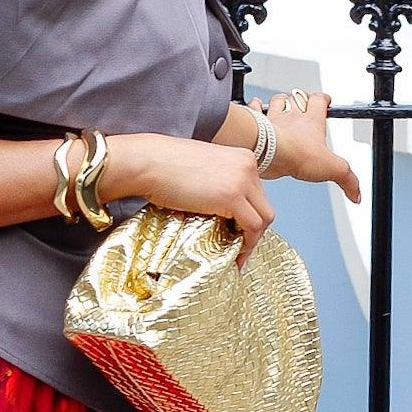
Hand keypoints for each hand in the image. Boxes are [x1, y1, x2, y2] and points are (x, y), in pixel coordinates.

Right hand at [134, 137, 275, 271]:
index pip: (257, 194)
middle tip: (239, 247)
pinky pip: (252, 227)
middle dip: (253, 230)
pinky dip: (247, 244)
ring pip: (264, 218)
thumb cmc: (163, 165)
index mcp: (243, 157)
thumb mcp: (203, 169)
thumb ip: (220, 183)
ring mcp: (242, 181)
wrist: (147, 162)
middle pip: (264, 206)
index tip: (239, 233)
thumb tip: (222, 210)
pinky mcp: (232, 197)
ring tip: (237, 254)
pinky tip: (235, 254)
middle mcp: (248, 166)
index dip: (249, 216)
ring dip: (252, 240)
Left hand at [263, 90, 361, 203]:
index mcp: (312, 121)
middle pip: (297, 98)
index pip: (319, 101)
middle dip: (300, 98)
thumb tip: (357, 194)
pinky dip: (254, 106)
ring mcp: (273, 119)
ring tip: (279, 105)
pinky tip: (254, 107)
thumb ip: (348, 180)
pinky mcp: (257, 126)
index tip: (325, 100)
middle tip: (301, 103)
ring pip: (276, 101)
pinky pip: (253, 108)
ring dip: (279, 101)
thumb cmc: (298, 155)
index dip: (323, 99)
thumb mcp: (332, 169)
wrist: (271, 153)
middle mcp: (292, 116)